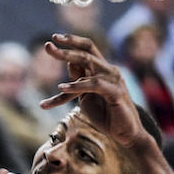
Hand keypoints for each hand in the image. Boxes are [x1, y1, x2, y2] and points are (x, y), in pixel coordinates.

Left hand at [41, 33, 150, 150]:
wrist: (125, 133)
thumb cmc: (106, 115)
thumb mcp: (86, 97)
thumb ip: (79, 81)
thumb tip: (69, 63)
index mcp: (101, 70)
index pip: (86, 49)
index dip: (71, 42)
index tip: (53, 39)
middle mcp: (108, 70)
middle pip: (87, 51)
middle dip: (67, 46)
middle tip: (48, 44)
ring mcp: (113, 79)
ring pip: (89, 63)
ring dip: (68, 58)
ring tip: (52, 55)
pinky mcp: (116, 92)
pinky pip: (94, 84)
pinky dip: (77, 85)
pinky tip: (62, 87)